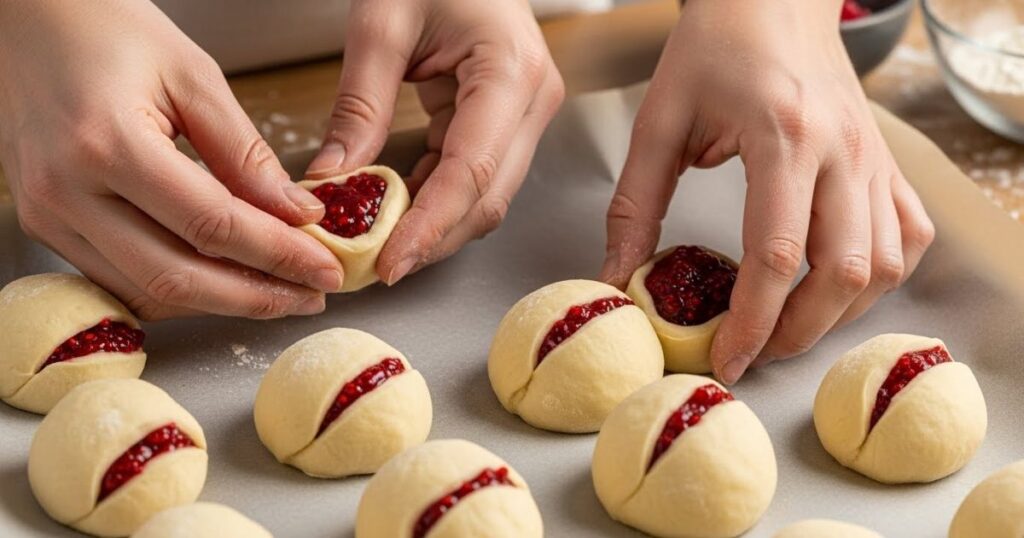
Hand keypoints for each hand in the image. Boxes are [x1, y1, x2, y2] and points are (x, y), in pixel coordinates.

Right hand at [0, 1, 344, 319]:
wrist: (27, 20)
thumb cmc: (107, 29)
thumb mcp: (194, 76)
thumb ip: (246, 154)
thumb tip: (297, 215)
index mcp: (107, 143)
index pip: (212, 226)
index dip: (278, 255)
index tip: (325, 270)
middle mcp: (66, 190)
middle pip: (177, 277)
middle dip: (256, 296)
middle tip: (311, 296)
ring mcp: (47, 214)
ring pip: (147, 291)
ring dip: (221, 300)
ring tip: (279, 290)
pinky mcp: (45, 225)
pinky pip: (120, 280)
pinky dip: (179, 290)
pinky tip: (224, 279)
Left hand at [307, 0, 564, 283]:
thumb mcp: (381, 23)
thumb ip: (358, 105)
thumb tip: (332, 182)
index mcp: (510, 73)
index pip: (472, 171)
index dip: (431, 227)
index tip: (390, 264)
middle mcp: (531, 102)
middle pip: (487, 197)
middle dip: (431, 239)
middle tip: (372, 268)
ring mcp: (525, 114)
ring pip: (484, 197)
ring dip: (432, 227)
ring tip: (375, 246)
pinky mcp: (508, 122)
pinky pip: (473, 177)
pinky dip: (434, 201)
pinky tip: (394, 212)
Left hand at [600, 0, 934, 382]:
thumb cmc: (714, 48)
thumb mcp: (659, 120)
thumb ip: (634, 204)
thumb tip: (616, 277)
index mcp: (783, 136)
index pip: (776, 255)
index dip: (750, 322)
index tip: (724, 358)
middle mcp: (842, 151)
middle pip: (841, 273)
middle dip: (797, 332)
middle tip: (754, 353)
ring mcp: (874, 158)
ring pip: (884, 264)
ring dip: (839, 313)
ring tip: (789, 328)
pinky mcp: (886, 162)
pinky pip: (908, 236)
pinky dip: (880, 276)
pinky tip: (839, 285)